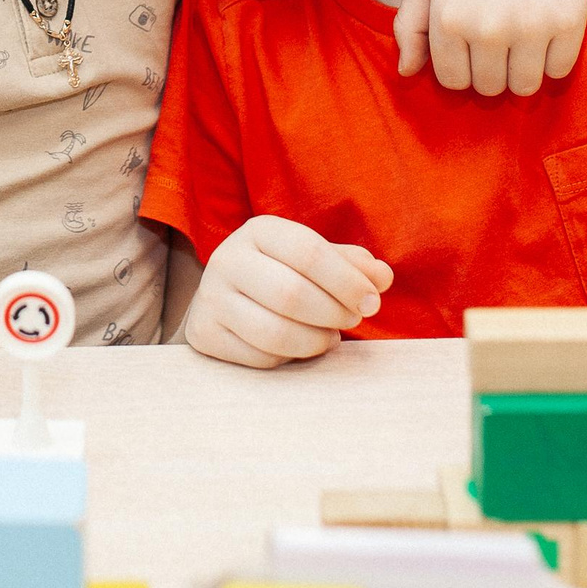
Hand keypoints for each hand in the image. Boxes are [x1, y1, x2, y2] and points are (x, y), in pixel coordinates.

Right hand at [180, 217, 392, 368]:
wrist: (224, 296)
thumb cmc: (282, 273)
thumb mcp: (314, 258)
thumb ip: (351, 265)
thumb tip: (382, 277)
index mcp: (259, 231)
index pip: (309, 252)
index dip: (347, 280)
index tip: (373, 301)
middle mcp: (227, 259)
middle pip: (292, 294)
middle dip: (334, 313)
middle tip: (353, 320)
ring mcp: (211, 298)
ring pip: (274, 332)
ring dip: (316, 341)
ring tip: (330, 336)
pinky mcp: (203, 334)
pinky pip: (259, 357)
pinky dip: (290, 357)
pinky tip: (301, 347)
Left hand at [396, 0, 586, 94]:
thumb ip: (409, 26)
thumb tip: (408, 72)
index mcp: (448, 19)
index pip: (454, 81)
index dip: (463, 64)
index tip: (471, 40)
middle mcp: (487, 27)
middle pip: (490, 88)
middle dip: (491, 68)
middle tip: (499, 31)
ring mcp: (531, 25)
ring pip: (525, 86)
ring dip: (522, 68)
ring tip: (520, 33)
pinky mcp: (570, 20)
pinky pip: (559, 71)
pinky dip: (552, 58)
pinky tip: (545, 26)